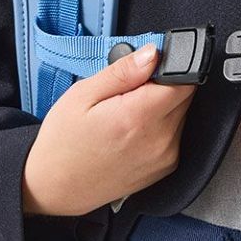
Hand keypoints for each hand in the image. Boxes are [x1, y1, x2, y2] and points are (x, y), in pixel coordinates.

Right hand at [22, 43, 196, 215]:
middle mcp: (159, 140)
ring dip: (163, 106)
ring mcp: (165, 157)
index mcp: (138, 117)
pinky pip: (176, 133)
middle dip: (164, 85)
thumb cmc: (63, 142)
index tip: (150, 68)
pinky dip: (162, 126)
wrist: (55, 187)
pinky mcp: (166, 167)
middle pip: (185, 96)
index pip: (184, 81)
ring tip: (129, 113)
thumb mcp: (83, 94)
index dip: (169, 67)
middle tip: (130, 92)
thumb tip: (153, 53)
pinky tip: (134, 130)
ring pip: (182, 113)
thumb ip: (123, 71)